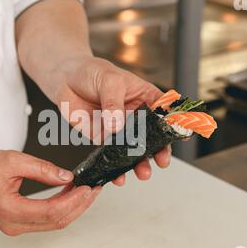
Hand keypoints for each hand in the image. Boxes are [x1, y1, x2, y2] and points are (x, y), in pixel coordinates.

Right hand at [0, 150, 100, 235]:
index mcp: (9, 209)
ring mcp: (16, 226)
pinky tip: (70, 195)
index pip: (52, 211)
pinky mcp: (18, 223)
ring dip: (73, 207)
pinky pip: (46, 219)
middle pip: (57, 221)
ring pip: (54, 222)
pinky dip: (61, 208)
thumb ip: (42, 168)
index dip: (74, 200)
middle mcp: (13, 224)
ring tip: (86, 190)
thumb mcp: (13, 160)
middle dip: (80, 205)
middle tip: (94, 189)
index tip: (88, 188)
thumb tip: (67, 176)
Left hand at [52, 56, 171, 185]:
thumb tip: (116, 125)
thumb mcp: (109, 80)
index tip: (181, 136)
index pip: (164, 111)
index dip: (174, 123)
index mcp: (143, 97)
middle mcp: (134, 115)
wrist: (65, 79)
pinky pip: (112, 155)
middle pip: (152, 136)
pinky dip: (116, 167)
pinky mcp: (102, 138)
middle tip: (162, 160)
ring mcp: (119, 128)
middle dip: (159, 150)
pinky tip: (118, 175)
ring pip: (134, 149)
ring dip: (140, 163)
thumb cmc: (91, 71)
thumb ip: (114, 102)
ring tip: (143, 172)